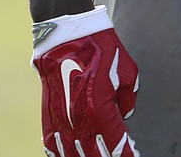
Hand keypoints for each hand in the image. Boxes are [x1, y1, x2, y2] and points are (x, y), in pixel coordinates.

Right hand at [31, 6, 139, 155]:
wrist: (66, 36)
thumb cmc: (100, 49)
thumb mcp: (127, 70)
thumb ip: (127, 99)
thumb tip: (124, 117)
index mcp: (101, 110)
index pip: (116, 145)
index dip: (125, 153)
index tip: (133, 155)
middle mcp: (79, 121)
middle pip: (94, 155)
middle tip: (118, 155)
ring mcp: (61, 120)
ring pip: (73, 154)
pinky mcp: (48, 115)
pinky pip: (53, 145)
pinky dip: (61, 154)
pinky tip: (71, 155)